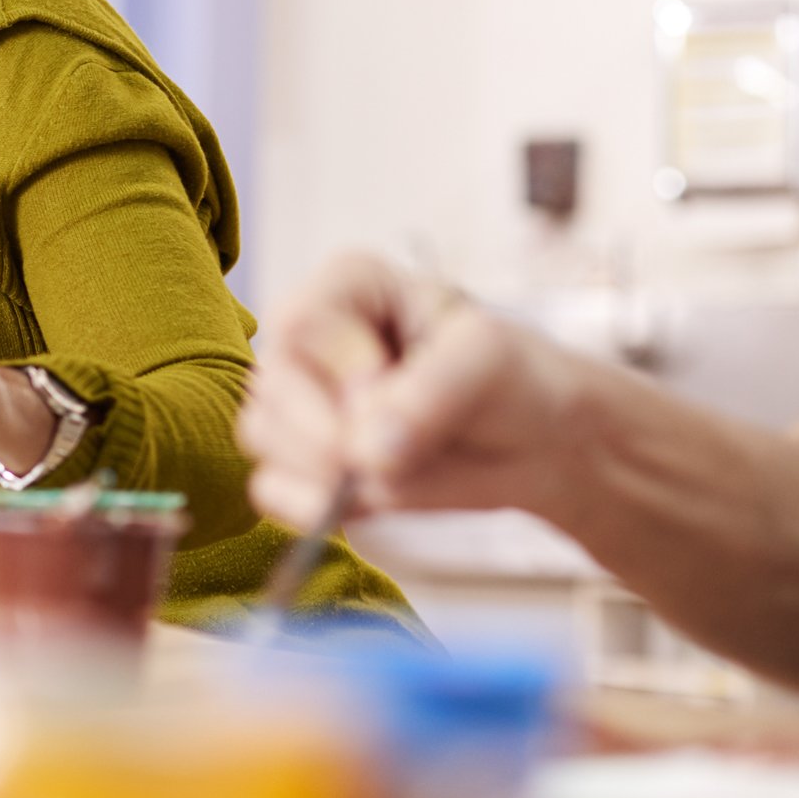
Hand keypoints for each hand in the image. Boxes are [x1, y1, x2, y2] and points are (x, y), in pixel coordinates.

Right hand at [238, 251, 576, 527]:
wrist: (535, 440)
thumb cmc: (510, 376)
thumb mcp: (487, 360)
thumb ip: (429, 394)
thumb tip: (363, 454)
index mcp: (346, 289)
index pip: (301, 320)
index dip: (341, 366)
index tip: (395, 385)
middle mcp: (310, 343)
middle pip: (272, 383)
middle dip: (324, 432)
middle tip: (383, 457)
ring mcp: (302, 405)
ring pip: (263, 435)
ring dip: (316, 469)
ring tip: (378, 478)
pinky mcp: (306, 463)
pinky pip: (271, 487)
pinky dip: (299, 505)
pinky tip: (337, 509)